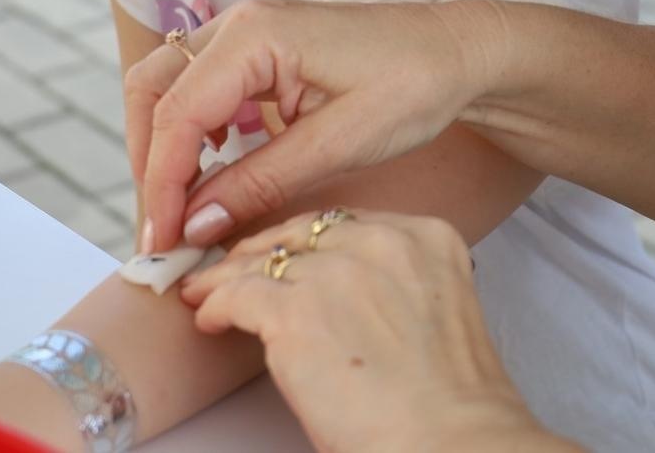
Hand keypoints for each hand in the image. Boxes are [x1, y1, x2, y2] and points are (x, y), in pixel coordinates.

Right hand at [126, 0, 496, 251]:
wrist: (459, 53)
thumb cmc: (415, 86)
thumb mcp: (341, 143)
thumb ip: (261, 182)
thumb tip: (195, 226)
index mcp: (256, 34)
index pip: (179, 114)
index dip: (162, 184)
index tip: (163, 243)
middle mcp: (240, 22)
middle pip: (154, 88)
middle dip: (148, 161)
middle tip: (162, 230)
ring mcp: (247, 30)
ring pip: (168, 84)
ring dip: (163, 145)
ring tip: (179, 209)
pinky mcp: (259, 49)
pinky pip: (200, 86)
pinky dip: (190, 132)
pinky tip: (210, 175)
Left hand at [177, 209, 549, 452]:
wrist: (448, 441)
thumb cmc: (448, 398)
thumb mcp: (436, 309)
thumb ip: (396, 283)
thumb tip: (341, 292)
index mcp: (424, 237)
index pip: (346, 223)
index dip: (306, 241)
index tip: (286, 253)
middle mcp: (379, 242)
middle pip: (300, 233)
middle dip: (263, 251)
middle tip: (235, 267)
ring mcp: (334, 273)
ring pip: (261, 260)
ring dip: (228, 278)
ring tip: (206, 291)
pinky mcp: (293, 312)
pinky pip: (237, 295)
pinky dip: (217, 306)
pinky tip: (210, 318)